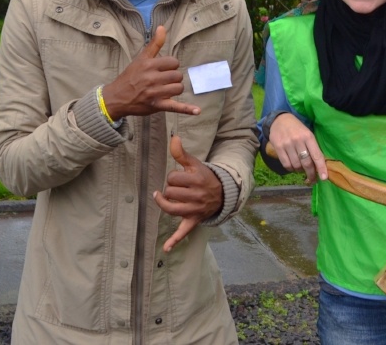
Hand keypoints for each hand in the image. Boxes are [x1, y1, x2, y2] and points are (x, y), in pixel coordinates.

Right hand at [101, 26, 200, 119]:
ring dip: (175, 89)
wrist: (116, 97)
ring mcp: (154, 93)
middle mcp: (151, 78)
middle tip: (164, 80)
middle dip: (173, 78)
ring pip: (178, 88)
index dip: (171, 66)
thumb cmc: (130, 77)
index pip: (174, 62)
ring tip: (167, 89)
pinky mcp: (156, 105)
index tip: (163, 70)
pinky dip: (187, 109)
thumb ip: (154, 44)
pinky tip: (197, 111)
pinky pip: (175, 107)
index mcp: (149, 65)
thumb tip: (162, 27)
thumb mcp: (141, 58)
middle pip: (178, 75)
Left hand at [153, 135, 222, 251]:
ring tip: (163, 198)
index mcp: (197, 179)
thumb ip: (181, 152)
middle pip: (170, 191)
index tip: (179, 177)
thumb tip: (173, 137)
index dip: (173, 176)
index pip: (172, 178)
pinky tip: (166, 248)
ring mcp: (195, 209)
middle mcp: (196, 195)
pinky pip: (183, 232)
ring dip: (165, 202)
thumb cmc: (204, 177)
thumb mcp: (195, 164)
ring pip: (170, 207)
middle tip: (179, 188)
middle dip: (171, 188)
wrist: (222, 194)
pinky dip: (174, 240)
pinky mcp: (193, 221)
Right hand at [268, 113, 326, 183]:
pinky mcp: (278, 148)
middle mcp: (298, 140)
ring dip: (300, 171)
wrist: (279, 120)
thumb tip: (318, 166)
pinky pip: (286, 164)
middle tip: (312, 179)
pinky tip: (293, 166)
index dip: (321, 168)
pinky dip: (291, 169)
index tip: (324, 178)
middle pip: (306, 163)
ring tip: (301, 168)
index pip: (316, 155)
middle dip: (311, 173)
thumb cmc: (297, 128)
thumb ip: (313, 148)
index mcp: (308, 136)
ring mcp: (287, 144)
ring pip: (296, 165)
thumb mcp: (308, 134)